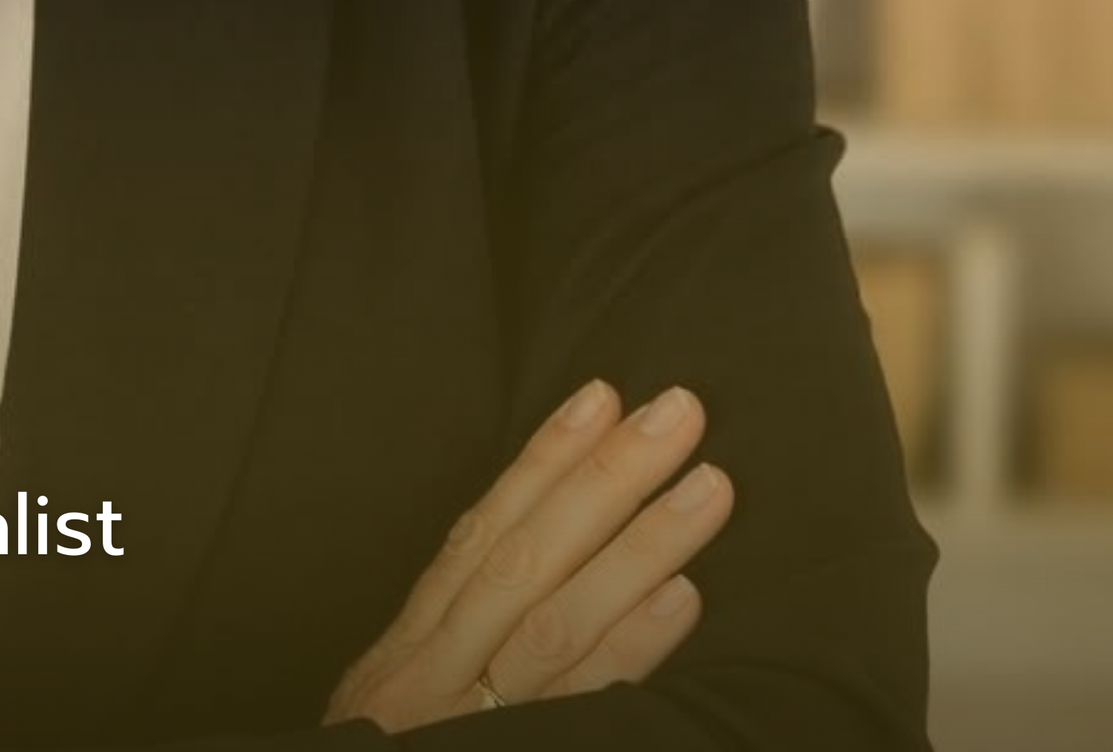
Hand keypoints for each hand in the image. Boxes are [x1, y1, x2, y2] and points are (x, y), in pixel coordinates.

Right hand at [322, 379, 732, 732]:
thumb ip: (453, 631)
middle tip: (677, 409)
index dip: (541, 460)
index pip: (484, 531)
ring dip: (639, 544)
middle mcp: (439, 669)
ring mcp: (476, 717)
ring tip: (709, 486)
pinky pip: (580, 703)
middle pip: (527, 555)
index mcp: (415, 644)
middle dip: (604, 476)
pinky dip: (631, 647)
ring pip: (558, 617)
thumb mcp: (403, 697)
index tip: (598, 394)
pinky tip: (684, 601)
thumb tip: (523, 549)